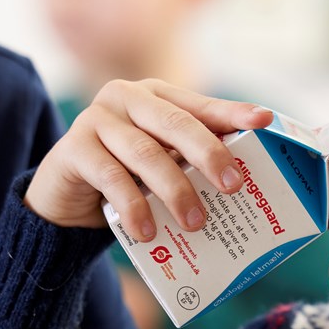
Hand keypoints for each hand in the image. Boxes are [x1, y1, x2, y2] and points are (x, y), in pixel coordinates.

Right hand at [25, 79, 272, 239]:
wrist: (65, 198)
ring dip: (174, 190)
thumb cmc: (124, 177)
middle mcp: (126, 97)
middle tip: (233, 185)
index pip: (201, 104)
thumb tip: (243, 186)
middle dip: (208, 154)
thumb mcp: (160, 164)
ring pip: (145, 152)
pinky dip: (133, 206)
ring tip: (196, 223)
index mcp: (156, 95)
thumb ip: (189, 162)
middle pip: (175, 123)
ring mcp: (96, 119)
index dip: (233, 113)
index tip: (264, 121)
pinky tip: (147, 232)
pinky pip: (110, 177)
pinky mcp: (73, 148)